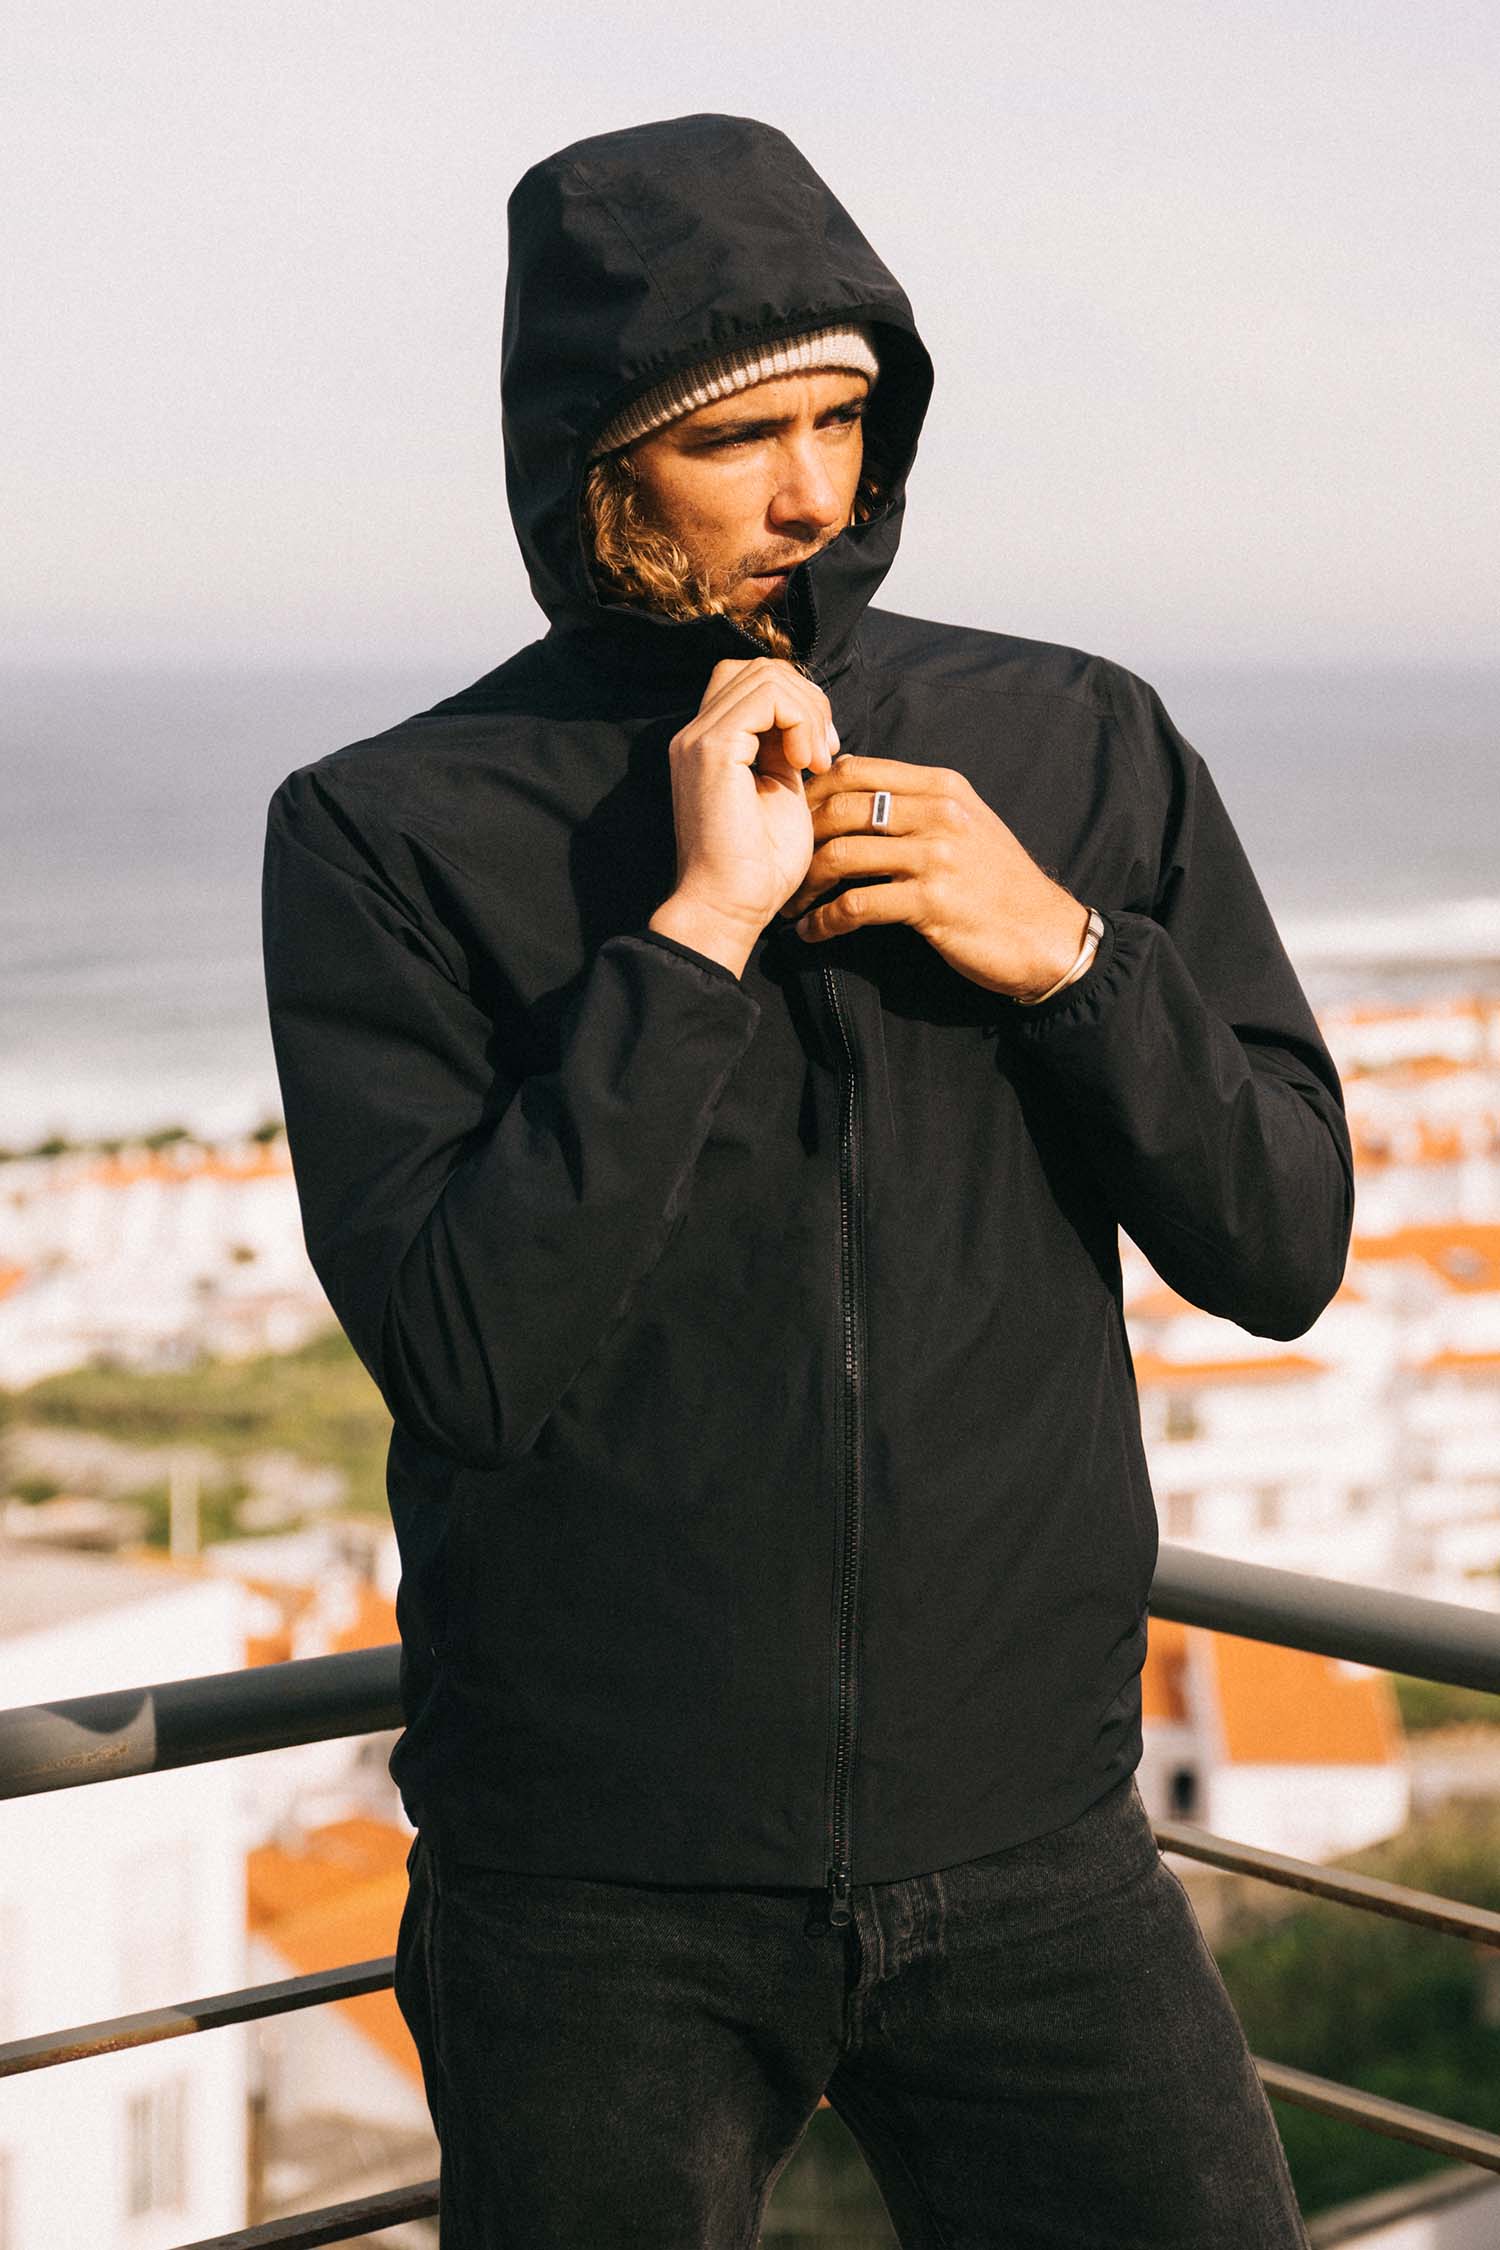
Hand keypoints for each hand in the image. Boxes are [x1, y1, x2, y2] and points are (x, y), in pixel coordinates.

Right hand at [649, 658, 838, 977]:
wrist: (731, 907)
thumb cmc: (760, 867)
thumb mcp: (782, 792)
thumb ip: (786, 750)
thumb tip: (811, 721)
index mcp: (711, 743)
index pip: (753, 681)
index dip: (797, 702)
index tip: (821, 750)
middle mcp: (696, 733)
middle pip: (760, 668)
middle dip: (807, 700)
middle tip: (824, 752)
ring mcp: (699, 738)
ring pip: (766, 675)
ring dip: (808, 712)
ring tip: (816, 761)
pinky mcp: (712, 748)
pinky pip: (766, 697)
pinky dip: (800, 721)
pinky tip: (806, 763)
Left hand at [779, 756, 1088, 998]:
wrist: (1047, 934)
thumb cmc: (997, 882)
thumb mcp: (965, 822)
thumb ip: (916, 801)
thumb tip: (851, 779)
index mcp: (942, 785)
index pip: (856, 769)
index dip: (812, 793)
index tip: (790, 822)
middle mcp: (939, 812)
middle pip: (840, 809)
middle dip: (799, 839)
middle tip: (782, 867)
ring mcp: (937, 856)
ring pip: (841, 855)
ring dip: (804, 885)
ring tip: (789, 905)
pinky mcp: (932, 902)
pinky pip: (857, 906)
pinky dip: (824, 922)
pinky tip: (812, 934)